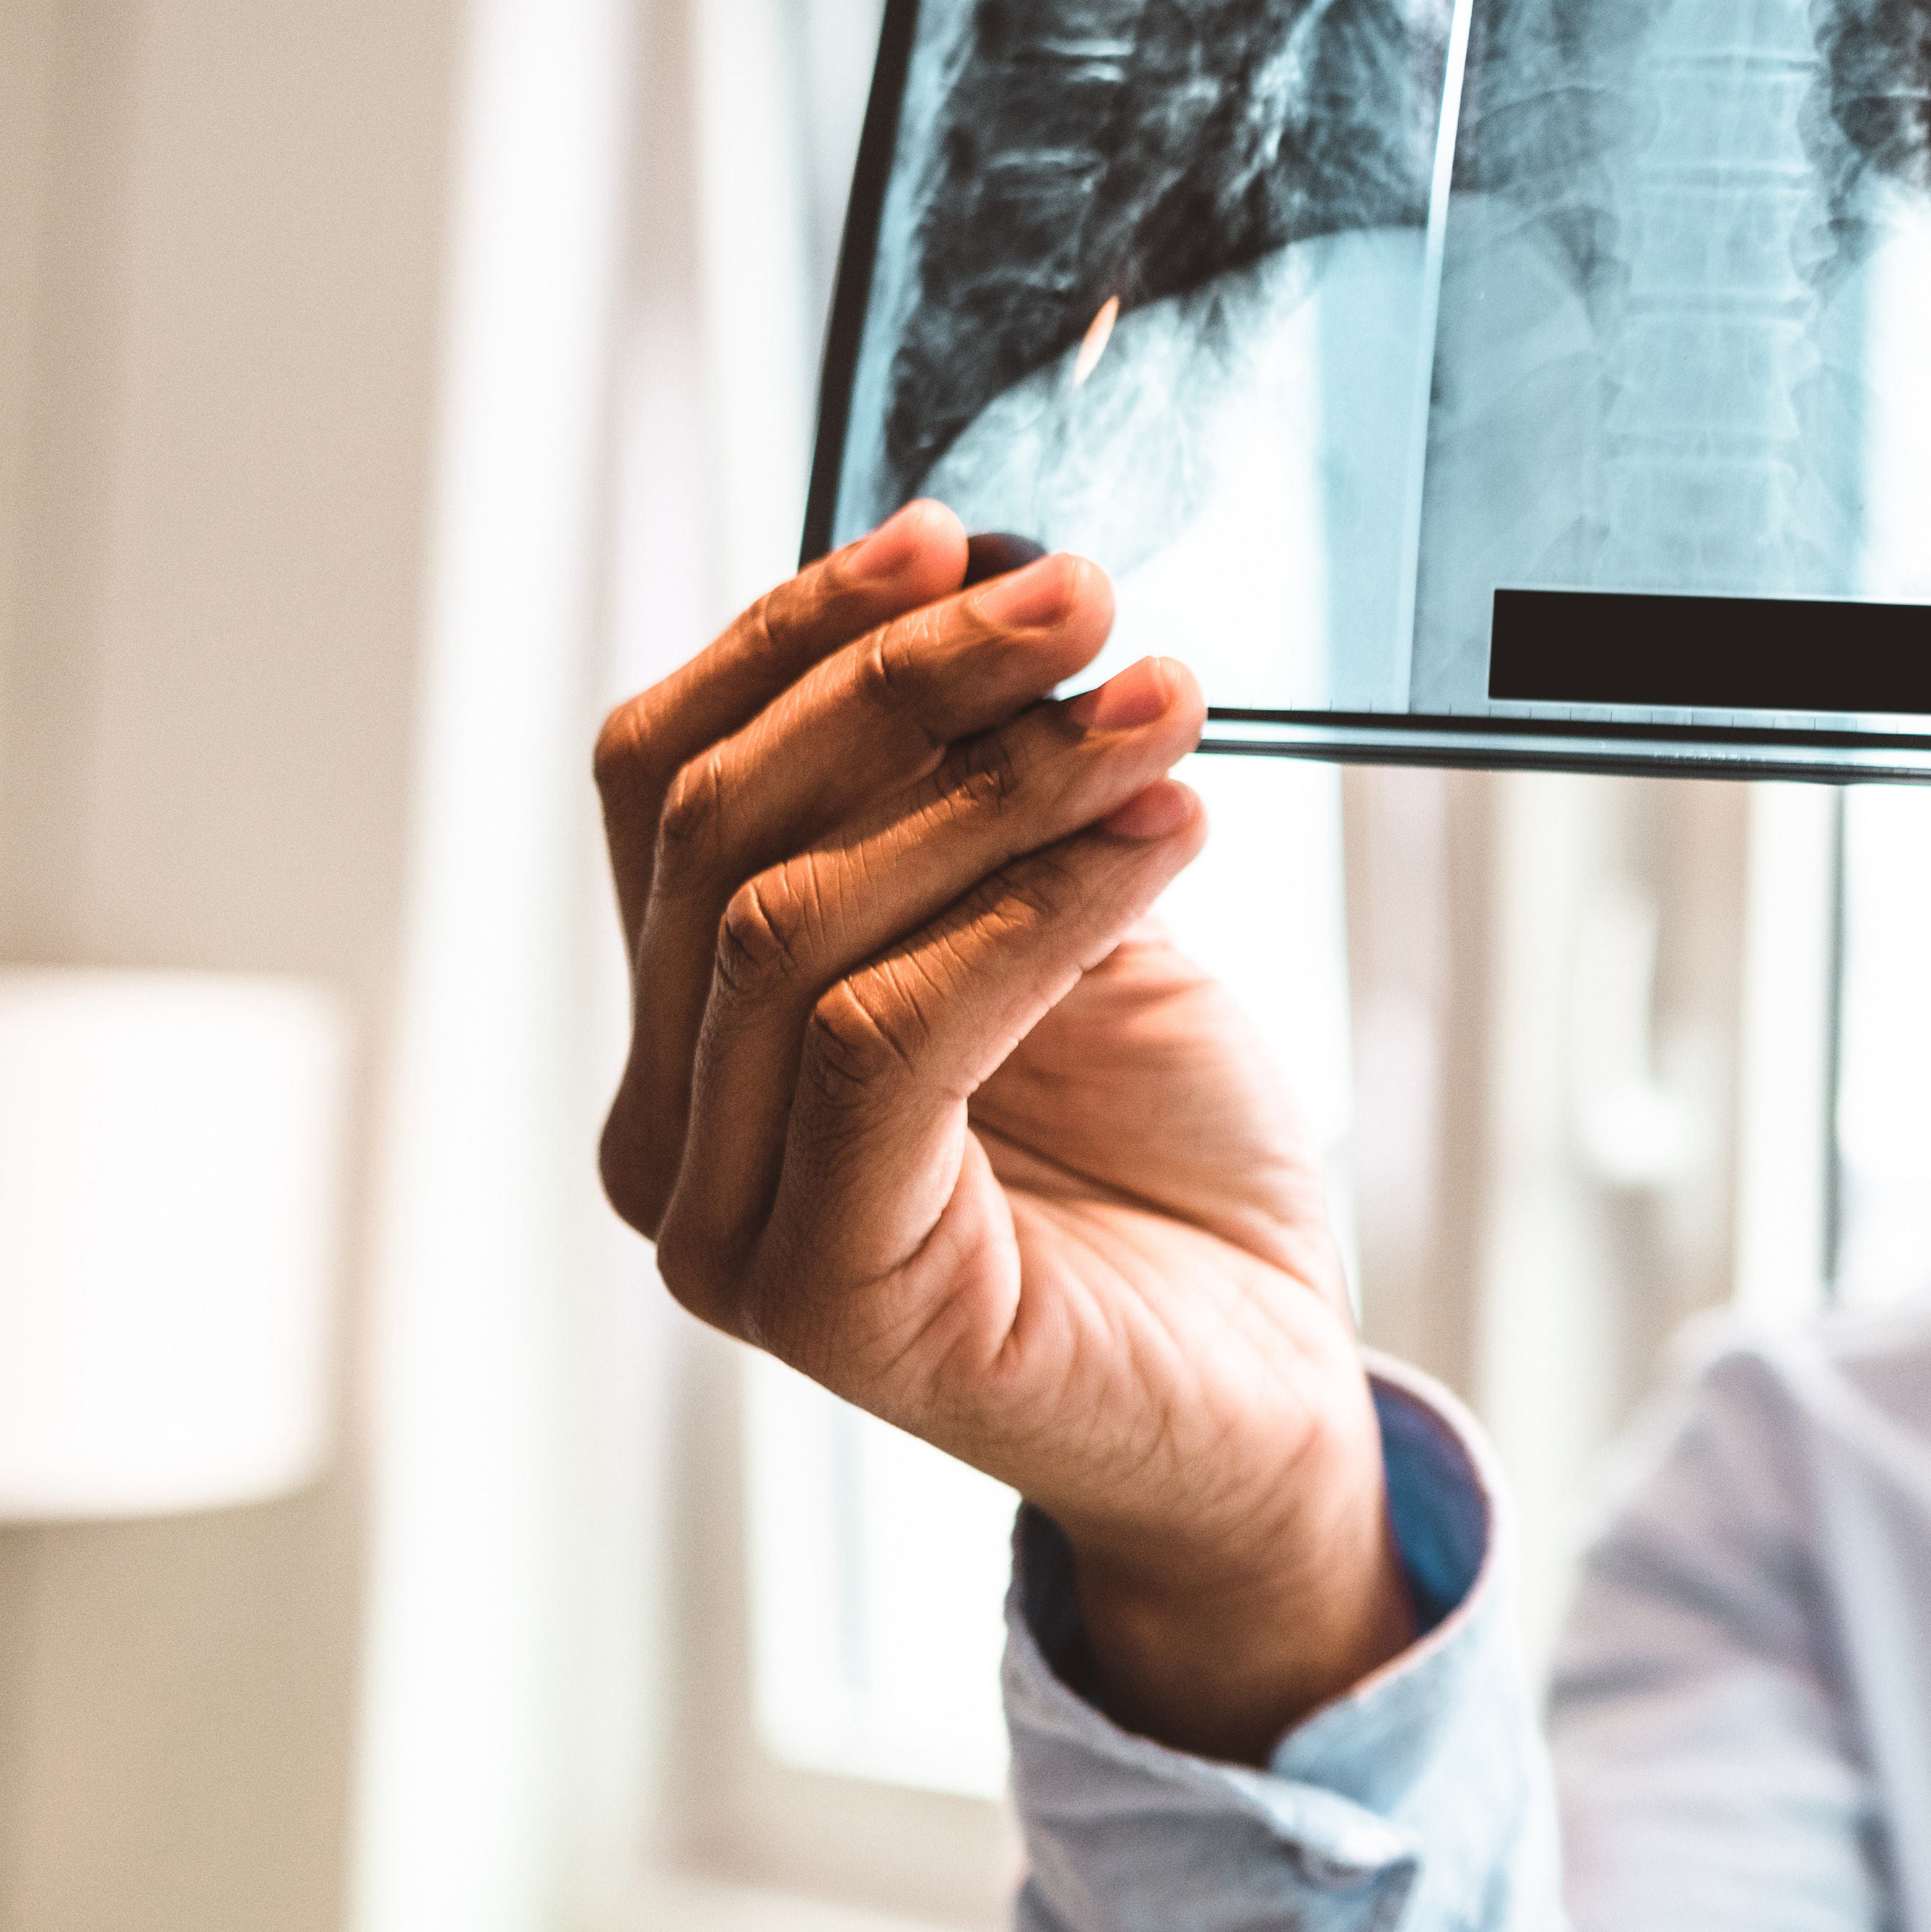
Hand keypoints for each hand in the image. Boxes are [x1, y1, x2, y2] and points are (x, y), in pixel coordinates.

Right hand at [591, 503, 1409, 1757]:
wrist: (1266, 1396)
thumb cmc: (1168, 1172)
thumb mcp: (1066, 934)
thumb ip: (972, 808)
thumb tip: (968, 590)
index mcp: (688, 1030)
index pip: (664, 783)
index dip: (789, 638)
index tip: (946, 535)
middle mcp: (665, 1131)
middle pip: (716, 830)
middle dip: (905, 683)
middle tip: (1086, 599)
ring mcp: (722, 1225)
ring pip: (794, 922)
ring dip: (1001, 785)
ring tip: (1167, 709)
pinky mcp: (822, 1294)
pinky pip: (887, 1041)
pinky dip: (1036, 910)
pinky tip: (1167, 835)